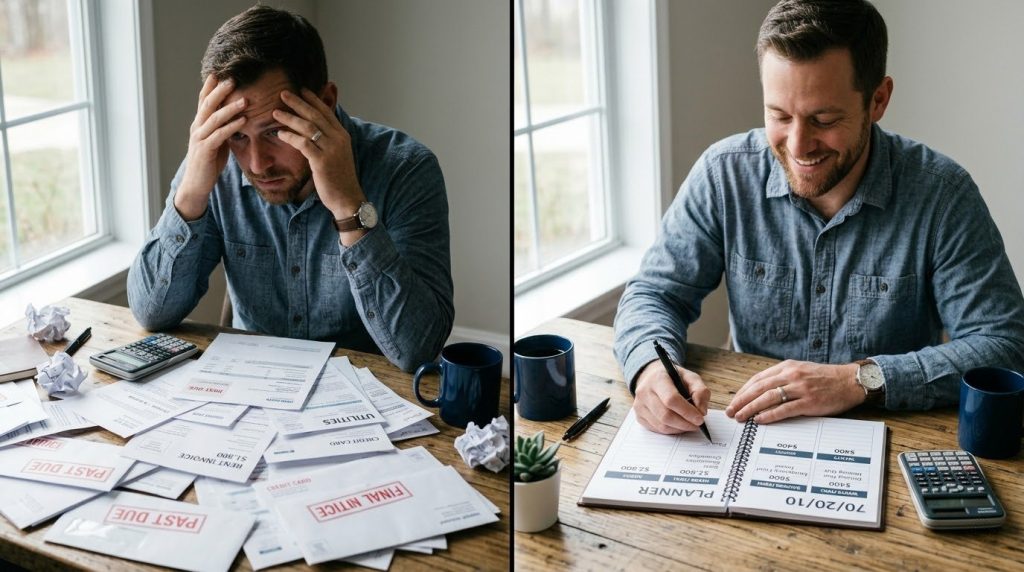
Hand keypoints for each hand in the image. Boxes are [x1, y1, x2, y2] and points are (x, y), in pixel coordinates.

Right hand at [176, 75, 247, 219]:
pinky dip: (232, 127)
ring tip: (244, 100)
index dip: (211, 86)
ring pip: (214, 118)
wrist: (196, 184)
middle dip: (220, 90)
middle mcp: (197, 127)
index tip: (220, 72)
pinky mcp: (205, 150)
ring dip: (230, 108)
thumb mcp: (217, 141)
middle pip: (208, 104)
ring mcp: (200, 138)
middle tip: (233, 78)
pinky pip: (220, 135)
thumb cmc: (209, 162)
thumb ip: (222, 128)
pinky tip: (243, 121)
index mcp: (199, 123)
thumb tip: (236, 116)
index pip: (204, 100)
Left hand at [272, 88, 366, 239]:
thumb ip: (328, 140)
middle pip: (315, 115)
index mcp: (342, 135)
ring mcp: (331, 150)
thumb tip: (313, 131)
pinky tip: (280, 134)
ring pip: (307, 127)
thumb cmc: (339, 178)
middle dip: (298, 103)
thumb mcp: (338, 154)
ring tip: (275, 113)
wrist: (347, 198)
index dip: (313, 99)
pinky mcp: (321, 161)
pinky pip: (303, 144)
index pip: (326, 111)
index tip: (301, 90)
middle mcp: (338, 139)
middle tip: (283, 93)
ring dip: (289, 118)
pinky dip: (290, 137)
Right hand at [633, 360, 709, 433]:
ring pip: (661, 425)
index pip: (671, 399)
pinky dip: (671, 430)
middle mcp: (644, 392)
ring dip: (679, 429)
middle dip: (685, 423)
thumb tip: (701, 411)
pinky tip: (678, 425)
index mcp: (658, 379)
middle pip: (665, 415)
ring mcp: (639, 405)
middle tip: (697, 425)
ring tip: (689, 424)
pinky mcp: (639, 416)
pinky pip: (657, 429)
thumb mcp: (691, 378)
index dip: (687, 412)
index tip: (700, 418)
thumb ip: (700, 392)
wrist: (653, 377)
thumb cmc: (674, 379)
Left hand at [725, 360, 863, 423]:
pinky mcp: (809, 402)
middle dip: (742, 400)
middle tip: (731, 411)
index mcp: (787, 367)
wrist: (850, 381)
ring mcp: (800, 388)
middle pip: (759, 388)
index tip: (734, 401)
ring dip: (751, 408)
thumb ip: (783, 377)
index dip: (743, 390)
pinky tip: (759, 420)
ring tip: (740, 417)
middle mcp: (791, 375)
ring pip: (768, 398)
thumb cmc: (825, 378)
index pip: (758, 378)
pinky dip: (769, 415)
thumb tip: (762, 391)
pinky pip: (784, 409)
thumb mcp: (801, 370)